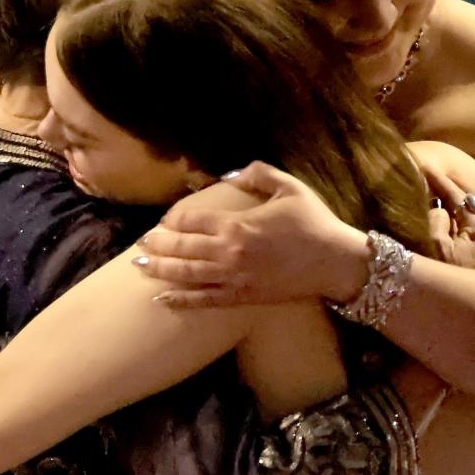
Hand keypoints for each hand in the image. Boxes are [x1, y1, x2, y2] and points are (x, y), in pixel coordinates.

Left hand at [132, 161, 369, 308]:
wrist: (335, 262)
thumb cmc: (314, 222)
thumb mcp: (289, 187)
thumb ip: (257, 174)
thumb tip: (228, 175)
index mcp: (236, 224)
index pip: (190, 220)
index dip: (172, 219)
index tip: (165, 220)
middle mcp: (228, 252)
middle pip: (181, 248)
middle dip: (157, 245)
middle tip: (141, 244)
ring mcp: (233, 278)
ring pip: (186, 275)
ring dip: (160, 270)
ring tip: (140, 267)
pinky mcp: (241, 297)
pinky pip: (204, 300)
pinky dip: (181, 300)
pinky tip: (162, 299)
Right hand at [423, 173, 474, 275]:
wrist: (462, 321)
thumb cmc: (444, 285)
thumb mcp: (434, 250)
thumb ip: (437, 222)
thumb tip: (442, 209)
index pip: (459, 199)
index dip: (442, 183)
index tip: (427, 169)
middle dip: (462, 187)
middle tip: (445, 178)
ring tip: (466, 198)